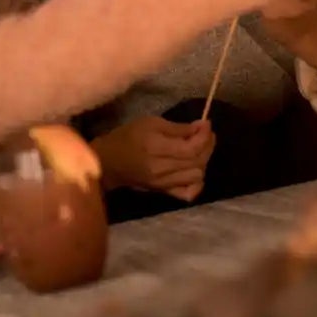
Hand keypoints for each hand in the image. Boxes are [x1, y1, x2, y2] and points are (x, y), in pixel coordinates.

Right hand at [92, 116, 214, 201]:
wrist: (108, 161)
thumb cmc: (128, 136)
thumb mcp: (150, 122)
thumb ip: (177, 128)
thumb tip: (201, 128)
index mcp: (157, 149)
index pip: (192, 148)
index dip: (204, 136)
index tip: (206, 123)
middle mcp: (162, 170)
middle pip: (197, 162)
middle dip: (208, 145)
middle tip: (206, 133)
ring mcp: (164, 184)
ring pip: (197, 176)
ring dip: (203, 161)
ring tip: (199, 148)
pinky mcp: (163, 192)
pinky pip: (188, 194)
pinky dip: (197, 183)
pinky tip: (194, 170)